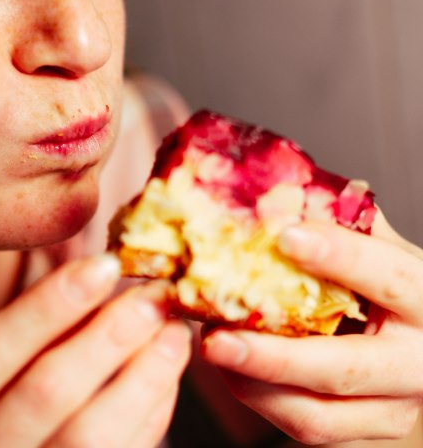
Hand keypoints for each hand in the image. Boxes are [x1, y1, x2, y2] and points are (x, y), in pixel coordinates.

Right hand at [0, 254, 191, 447]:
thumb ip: (9, 351)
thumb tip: (90, 282)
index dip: (45, 308)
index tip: (103, 266)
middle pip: (42, 394)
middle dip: (107, 338)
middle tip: (154, 297)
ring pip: (88, 440)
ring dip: (142, 380)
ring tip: (174, 336)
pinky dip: (147, 421)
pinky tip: (163, 384)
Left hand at [200, 211, 422, 444]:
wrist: (418, 339)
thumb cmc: (386, 283)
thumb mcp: (375, 246)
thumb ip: (336, 222)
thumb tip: (271, 192)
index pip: (388, 277)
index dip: (340, 257)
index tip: (286, 237)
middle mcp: (418, 365)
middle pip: (343, 370)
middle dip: (273, 358)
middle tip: (215, 339)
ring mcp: (392, 409)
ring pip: (316, 415)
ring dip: (252, 382)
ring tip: (212, 346)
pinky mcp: (362, 435)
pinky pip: (302, 426)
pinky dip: (256, 396)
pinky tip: (229, 365)